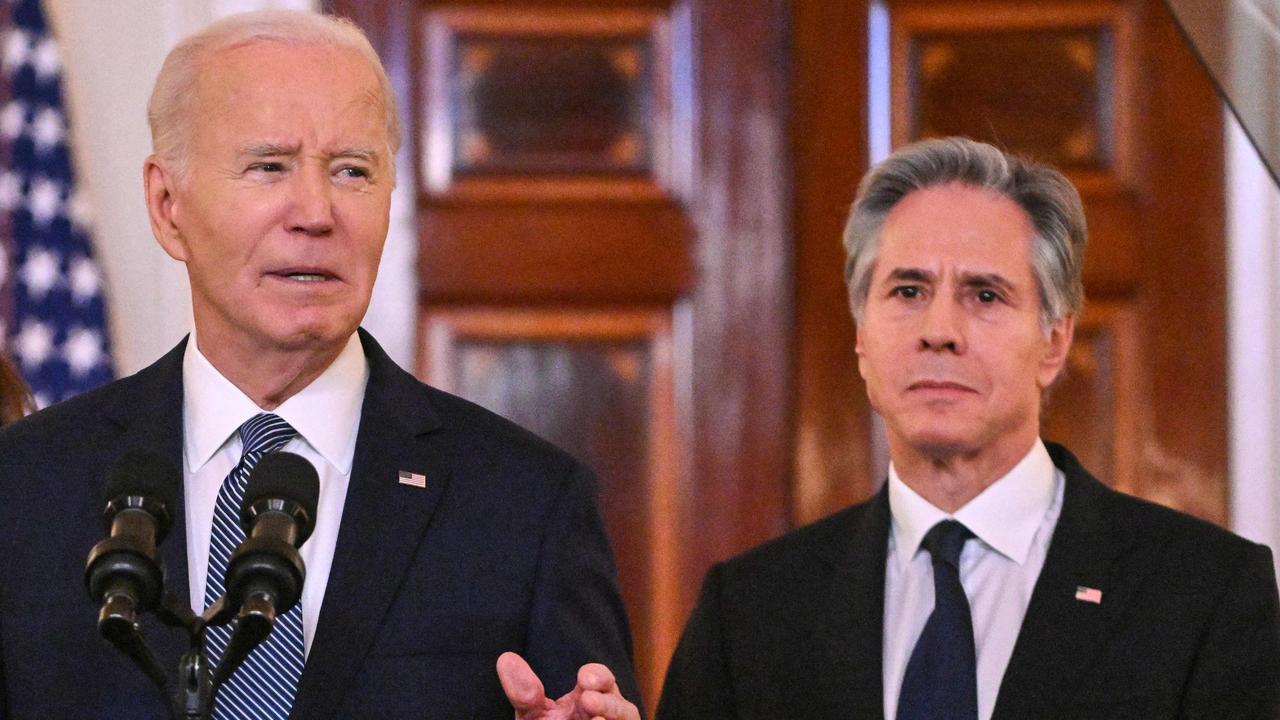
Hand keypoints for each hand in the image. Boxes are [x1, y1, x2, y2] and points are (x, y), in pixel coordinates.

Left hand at [497, 651, 639, 719]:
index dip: (597, 676)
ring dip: (611, 716)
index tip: (584, 680)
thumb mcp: (533, 716)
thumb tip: (505, 658)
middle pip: (622, 707)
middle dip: (608, 703)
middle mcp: (608, 717)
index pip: (602, 681)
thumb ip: (524, 693)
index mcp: (590, 701)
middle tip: (588, 700)